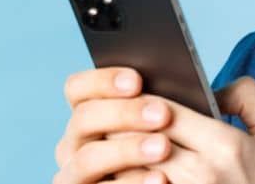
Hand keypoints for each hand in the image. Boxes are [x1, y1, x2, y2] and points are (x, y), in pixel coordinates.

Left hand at [52, 69, 254, 183]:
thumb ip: (249, 97)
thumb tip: (211, 86)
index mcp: (226, 146)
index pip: (164, 111)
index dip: (140, 100)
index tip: (131, 95)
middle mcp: (203, 174)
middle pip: (140, 140)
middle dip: (121, 125)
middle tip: (108, 115)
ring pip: (132, 169)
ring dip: (117, 156)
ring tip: (109, 144)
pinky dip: (127, 180)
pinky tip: (124, 172)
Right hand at [53, 66, 171, 183]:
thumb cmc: (168, 157)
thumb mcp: (160, 129)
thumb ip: (160, 109)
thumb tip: (181, 94)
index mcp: (86, 117)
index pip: (77, 89)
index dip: (102, 81)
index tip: (136, 81)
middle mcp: (72, 145)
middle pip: (83, 118)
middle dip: (122, 113)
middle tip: (162, 113)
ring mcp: (74, 175)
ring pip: (88, 157)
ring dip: (126, 149)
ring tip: (163, 147)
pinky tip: (160, 179)